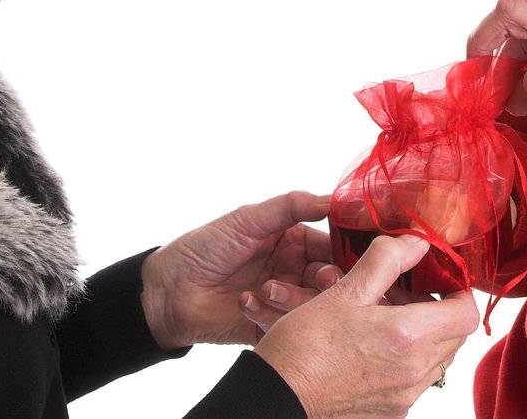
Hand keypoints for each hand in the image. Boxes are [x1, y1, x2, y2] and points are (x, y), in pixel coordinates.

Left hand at [141, 191, 337, 348]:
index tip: (358, 253)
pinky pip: (288, 326)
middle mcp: (294, 271)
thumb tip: (333, 198)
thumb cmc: (204, 248)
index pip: (334, 246)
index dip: (348, 250)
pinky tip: (244, 302)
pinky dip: (269, 313)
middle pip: (332, 280)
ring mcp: (283, 301)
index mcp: (294, 242)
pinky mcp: (271, 328)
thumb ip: (291, 206)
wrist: (168, 291)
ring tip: (263, 289)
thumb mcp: (247, 219)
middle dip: (328, 280)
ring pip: (313, 306)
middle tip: (320, 278)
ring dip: (292, 297)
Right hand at [255, 234, 480, 418]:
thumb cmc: (304, 347)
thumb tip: (416, 243)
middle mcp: (414, 372)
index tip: (442, 279)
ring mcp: (403, 398)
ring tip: (386, 319)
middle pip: (454, 338)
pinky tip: (371, 348)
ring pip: (435, 361)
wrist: (276, 398)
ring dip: (423, 337)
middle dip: (440, 311)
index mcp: (408, 337)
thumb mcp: (343, 292)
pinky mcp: (390, 414)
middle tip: (409, 294)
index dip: (459, 291)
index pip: (466, 314)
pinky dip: (405, 362)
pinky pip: (413, 383)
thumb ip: (386, 261)